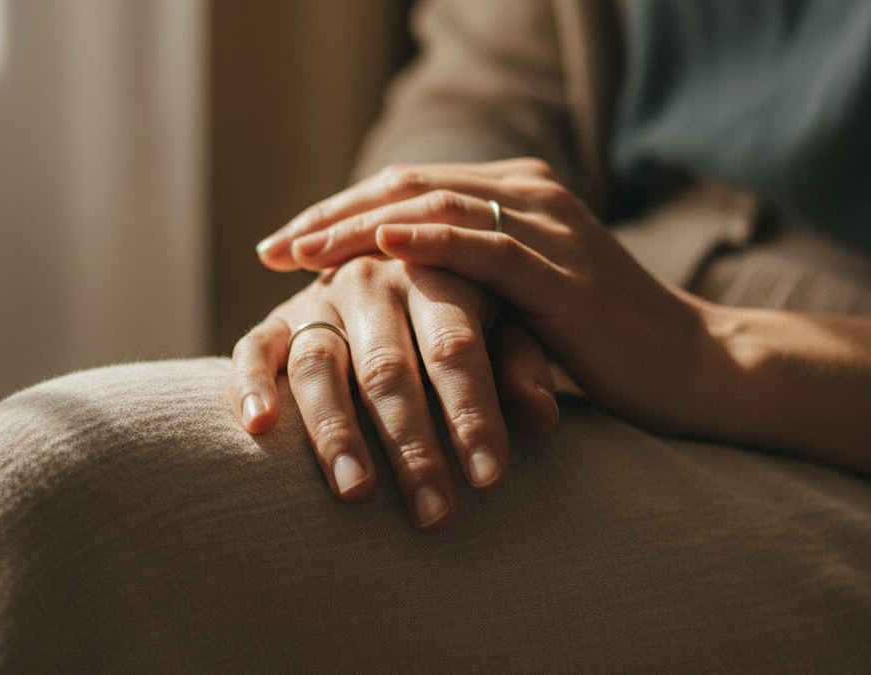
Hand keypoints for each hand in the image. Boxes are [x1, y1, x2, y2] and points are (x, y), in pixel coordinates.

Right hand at [230, 255, 557, 532]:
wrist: (399, 263)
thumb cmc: (465, 310)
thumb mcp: (505, 325)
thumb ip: (520, 365)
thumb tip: (543, 419)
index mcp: (436, 273)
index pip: (455, 349)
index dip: (473, 413)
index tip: (491, 479)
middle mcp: (371, 280)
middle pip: (388, 368)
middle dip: (412, 445)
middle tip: (435, 513)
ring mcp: (317, 299)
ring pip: (320, 365)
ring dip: (336, 431)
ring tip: (356, 493)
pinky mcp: (274, 319)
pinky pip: (253, 348)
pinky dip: (250, 384)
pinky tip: (259, 427)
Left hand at [254, 157, 711, 435]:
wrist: (694, 368)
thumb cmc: (600, 344)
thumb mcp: (520, 302)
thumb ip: (466, 284)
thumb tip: (387, 298)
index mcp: (515, 196)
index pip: (408, 189)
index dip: (339, 213)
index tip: (281, 245)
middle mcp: (528, 196)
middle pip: (408, 187)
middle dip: (331, 217)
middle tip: (271, 247)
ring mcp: (548, 229)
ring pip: (434, 209)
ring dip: (359, 227)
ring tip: (300, 251)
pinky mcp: (563, 273)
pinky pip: (485, 248)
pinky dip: (428, 243)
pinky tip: (381, 248)